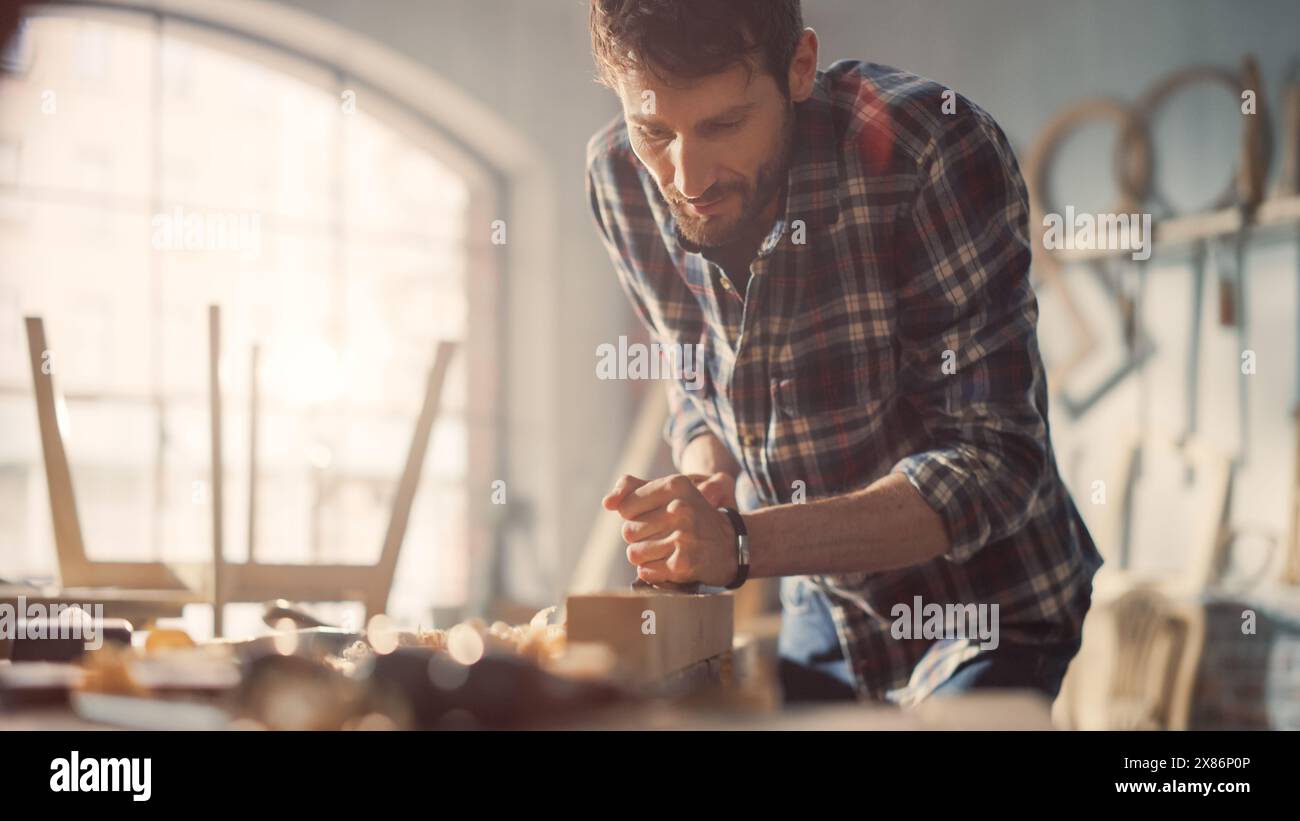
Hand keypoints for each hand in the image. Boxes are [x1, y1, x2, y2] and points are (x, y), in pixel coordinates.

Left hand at [602, 473, 737, 585]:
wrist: (729, 545)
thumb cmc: (689, 516)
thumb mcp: (668, 492)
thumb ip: (632, 489)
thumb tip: (607, 503)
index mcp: (675, 485)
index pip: (625, 506)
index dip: (632, 516)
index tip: (652, 516)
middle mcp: (681, 509)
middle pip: (627, 531)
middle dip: (639, 537)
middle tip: (662, 535)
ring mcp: (684, 537)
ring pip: (633, 554)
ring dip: (645, 556)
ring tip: (665, 550)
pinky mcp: (684, 564)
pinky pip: (645, 572)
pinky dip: (653, 572)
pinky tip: (670, 563)